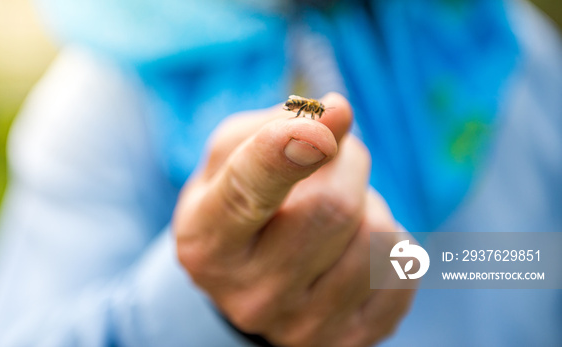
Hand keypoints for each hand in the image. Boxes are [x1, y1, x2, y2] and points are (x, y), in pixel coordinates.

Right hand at [173, 93, 414, 346]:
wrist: (248, 286)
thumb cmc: (238, 204)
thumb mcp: (226, 160)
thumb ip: (270, 127)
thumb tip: (336, 114)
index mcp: (207, 242)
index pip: (248, 192)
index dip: (290, 150)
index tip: (333, 112)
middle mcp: (250, 294)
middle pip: (332, 206)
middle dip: (346, 160)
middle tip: (333, 152)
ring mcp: (302, 327)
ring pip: (375, 236)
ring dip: (368, 202)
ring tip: (338, 209)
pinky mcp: (352, 342)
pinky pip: (404, 270)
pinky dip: (389, 241)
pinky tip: (356, 244)